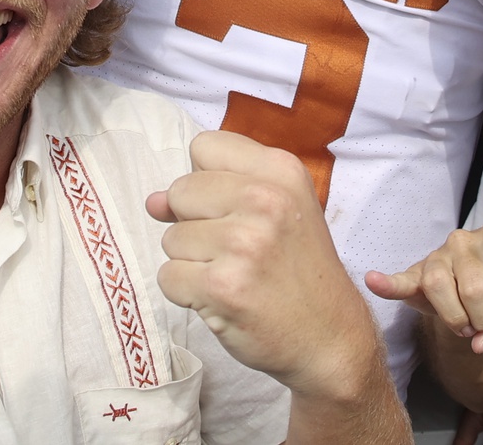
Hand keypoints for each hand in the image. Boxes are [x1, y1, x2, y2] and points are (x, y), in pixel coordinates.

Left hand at [149, 131, 380, 401]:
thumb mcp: (279, 209)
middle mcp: (265, 199)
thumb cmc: (298, 269)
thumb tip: (153, 201)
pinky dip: (187, 294)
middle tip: (236, 250)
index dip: (207, 180)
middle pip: (179, 191)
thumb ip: (215, 191)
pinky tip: (223, 298)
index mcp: (281, 171)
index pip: (204, 146)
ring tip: (235, 275)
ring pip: (170, 238)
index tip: (232, 209)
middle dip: (194, 223)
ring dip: (192, 262)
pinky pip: (168, 277)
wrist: (330, 336)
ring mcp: (244, 243)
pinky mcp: (223, 286)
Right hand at [365, 206, 482, 355]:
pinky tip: (373, 280)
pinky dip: (387, 284)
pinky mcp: (415, 274)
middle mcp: (465, 242)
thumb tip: (480, 342)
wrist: (472, 298)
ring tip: (464, 323)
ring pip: (439, 288)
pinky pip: (400, 281)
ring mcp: (437, 256)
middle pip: (474, 288)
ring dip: (455, 318)